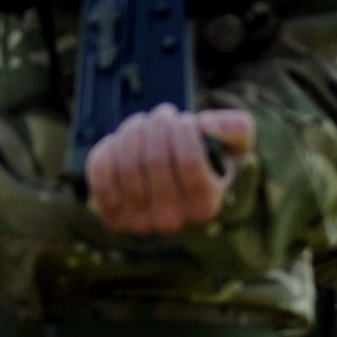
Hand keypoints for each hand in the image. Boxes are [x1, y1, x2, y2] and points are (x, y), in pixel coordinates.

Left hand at [86, 104, 255, 235]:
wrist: (176, 193)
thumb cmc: (207, 165)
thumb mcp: (233, 147)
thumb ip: (235, 129)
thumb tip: (206, 124)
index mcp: (206, 206)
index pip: (189, 161)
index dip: (183, 130)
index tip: (185, 119)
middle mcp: (173, 219)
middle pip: (155, 159)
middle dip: (157, 125)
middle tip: (163, 115)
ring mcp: (139, 220)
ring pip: (127, 164)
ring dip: (132, 131)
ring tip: (142, 123)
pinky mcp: (112, 215)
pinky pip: (101, 174)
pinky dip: (107, 150)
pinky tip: (120, 142)